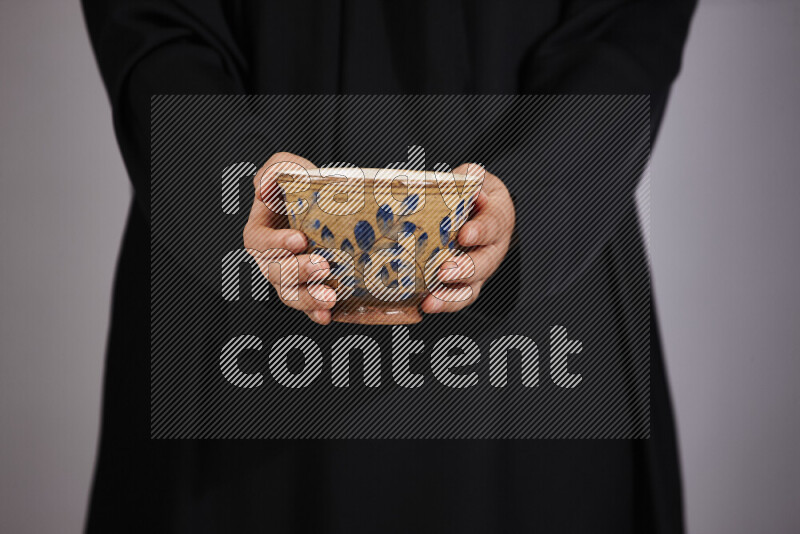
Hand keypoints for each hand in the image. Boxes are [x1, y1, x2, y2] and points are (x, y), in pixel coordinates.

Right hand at [243, 152, 335, 324]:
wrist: (325, 205)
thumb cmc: (301, 185)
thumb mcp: (287, 167)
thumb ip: (275, 169)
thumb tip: (262, 186)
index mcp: (260, 233)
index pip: (261, 242)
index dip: (278, 243)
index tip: (300, 239)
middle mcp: (270, 260)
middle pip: (276, 273)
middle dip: (298, 272)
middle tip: (322, 266)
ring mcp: (289, 278)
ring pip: (290, 294)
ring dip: (308, 298)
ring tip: (329, 297)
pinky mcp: (309, 289)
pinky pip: (308, 307)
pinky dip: (317, 313)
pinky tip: (329, 315)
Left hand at [421, 164, 514, 314]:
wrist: (480, 208)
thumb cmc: (474, 193)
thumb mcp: (474, 177)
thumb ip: (469, 177)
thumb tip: (466, 179)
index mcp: (497, 218)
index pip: (492, 225)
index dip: (479, 231)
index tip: (465, 234)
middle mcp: (492, 248)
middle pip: (484, 264)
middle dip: (464, 269)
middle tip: (444, 271)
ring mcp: (479, 269)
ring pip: (471, 288)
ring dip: (450, 296)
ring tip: (431, 300)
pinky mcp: (464, 283)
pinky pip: (456, 298)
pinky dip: (441, 303)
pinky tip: (423, 305)